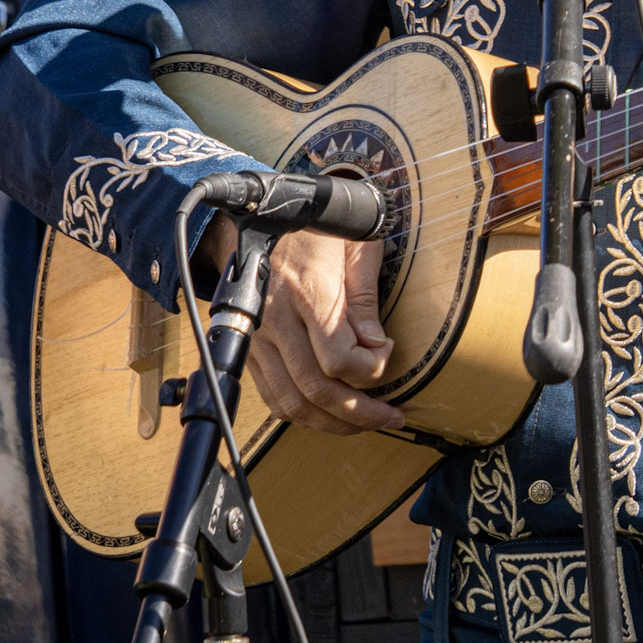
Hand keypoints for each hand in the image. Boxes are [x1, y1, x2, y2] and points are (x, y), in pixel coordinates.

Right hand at [201, 213, 404, 435]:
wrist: (262, 218)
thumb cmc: (316, 230)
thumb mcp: (354, 245)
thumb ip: (365, 297)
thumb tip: (376, 345)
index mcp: (307, 290)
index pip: (338, 358)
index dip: (371, 370)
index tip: (388, 353)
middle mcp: (276, 320)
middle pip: (316, 389)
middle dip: (360, 413)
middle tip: (392, 416)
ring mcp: (258, 338)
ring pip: (291, 403)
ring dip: (332, 423)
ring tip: (366, 423)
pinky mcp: (251, 349)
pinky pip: (273, 397)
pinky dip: (303, 414)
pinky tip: (330, 414)